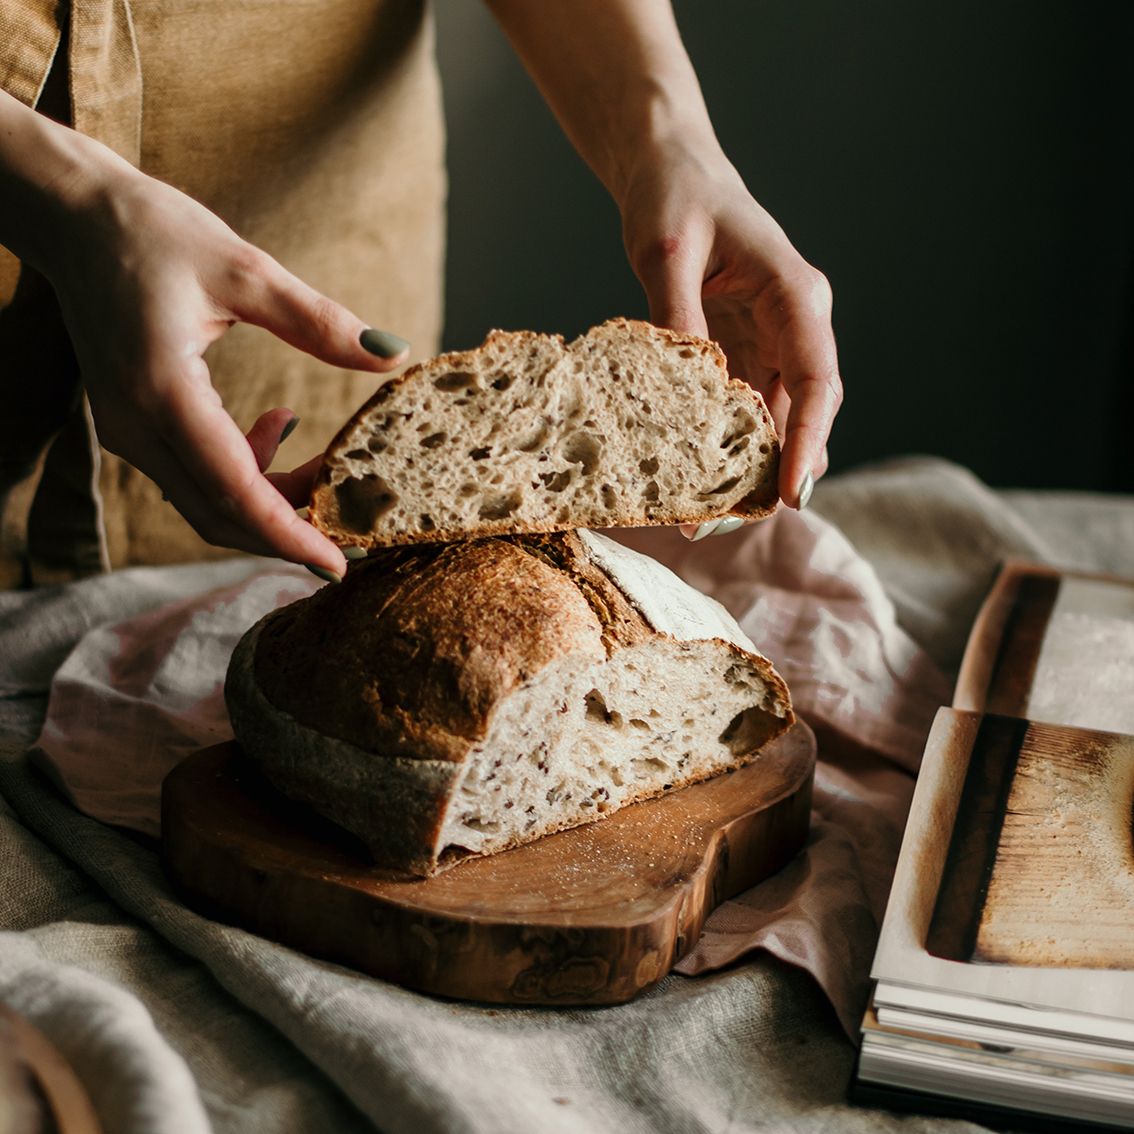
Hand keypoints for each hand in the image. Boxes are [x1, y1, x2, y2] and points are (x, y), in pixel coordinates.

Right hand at [34, 145, 406, 575]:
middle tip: (352, 528)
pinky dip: (245, 471)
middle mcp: (136, 425)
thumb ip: (319, 321)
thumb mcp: (245, 270)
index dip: (289, 536)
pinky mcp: (132, 424)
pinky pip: (194, 474)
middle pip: (219, 514)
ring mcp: (126, 431)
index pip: (233, 492)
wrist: (73, 217)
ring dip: (270, 500)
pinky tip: (280, 425)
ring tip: (327, 468)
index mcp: (161, 391)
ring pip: (207, 501)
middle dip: (287, 530)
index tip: (338, 565)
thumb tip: (392, 353)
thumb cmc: (151, 232)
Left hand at [619, 139, 841, 510]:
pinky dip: (729, 445)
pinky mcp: (745, 352)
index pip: (818, 377)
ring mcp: (773, 341)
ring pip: (779, 418)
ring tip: (709, 516)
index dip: (808, 440)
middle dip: (778, 470)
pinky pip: (748, 409)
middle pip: (805, 410)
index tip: (792, 492)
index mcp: (794, 293)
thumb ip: (676, 313)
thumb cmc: (674, 196)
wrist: (671, 170)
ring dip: (752, 466)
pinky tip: (700, 478)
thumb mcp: (664, 250)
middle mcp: (796, 323)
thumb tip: (684, 383)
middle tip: (729, 522)